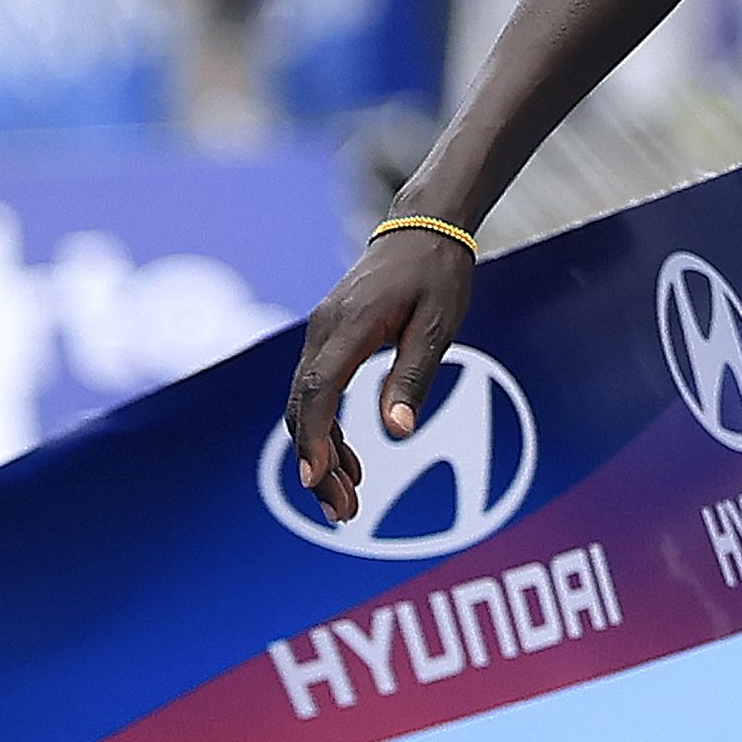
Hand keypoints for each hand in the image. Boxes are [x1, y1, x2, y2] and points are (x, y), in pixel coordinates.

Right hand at [281, 227, 476, 523]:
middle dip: (317, 464)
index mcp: (349, 326)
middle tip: (341, 512)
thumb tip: (396, 432)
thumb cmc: (436, 276)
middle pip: (304, 407)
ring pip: (307, 406)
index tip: (317, 479)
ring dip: (321, 456)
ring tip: (345, 503)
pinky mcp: (329, 341)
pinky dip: (329, 432)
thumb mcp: (438, 328)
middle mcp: (324, 331)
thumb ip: (413, 378)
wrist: (423, 230)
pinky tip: (350, 465)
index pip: (318, 390)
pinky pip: (318, 393)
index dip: (314, 439)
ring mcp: (322, 335)